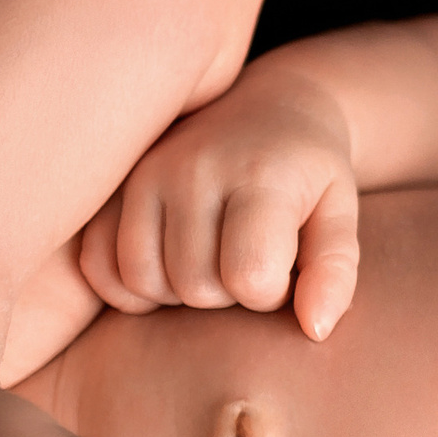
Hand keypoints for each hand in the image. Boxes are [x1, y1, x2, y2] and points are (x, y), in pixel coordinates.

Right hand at [79, 66, 361, 340]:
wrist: (269, 107)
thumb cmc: (309, 175)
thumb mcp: (339, 216)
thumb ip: (335, 272)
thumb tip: (314, 329)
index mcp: (259, 175)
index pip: (249, 276)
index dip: (270, 294)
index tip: (283, 269)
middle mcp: (193, 168)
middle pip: (195, 287)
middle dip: (226, 294)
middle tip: (245, 261)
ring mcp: (144, 174)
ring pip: (142, 282)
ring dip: (177, 292)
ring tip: (208, 261)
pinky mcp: (112, 187)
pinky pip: (98, 267)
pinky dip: (129, 285)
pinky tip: (166, 267)